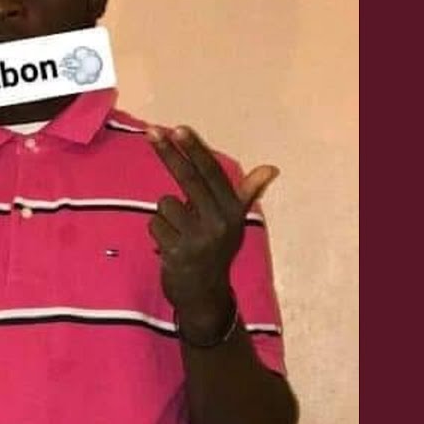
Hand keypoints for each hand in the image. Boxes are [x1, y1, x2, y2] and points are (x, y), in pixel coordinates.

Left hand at [146, 125, 278, 337]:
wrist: (205, 295)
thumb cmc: (216, 250)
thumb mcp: (234, 222)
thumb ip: (246, 193)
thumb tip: (271, 168)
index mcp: (232, 212)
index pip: (212, 173)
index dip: (195, 150)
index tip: (179, 129)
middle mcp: (219, 223)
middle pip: (188, 179)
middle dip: (169, 153)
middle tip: (151, 132)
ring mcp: (198, 238)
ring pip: (165, 204)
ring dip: (166, 216)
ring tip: (179, 233)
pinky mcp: (177, 252)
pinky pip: (155, 224)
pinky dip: (158, 232)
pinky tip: (170, 246)